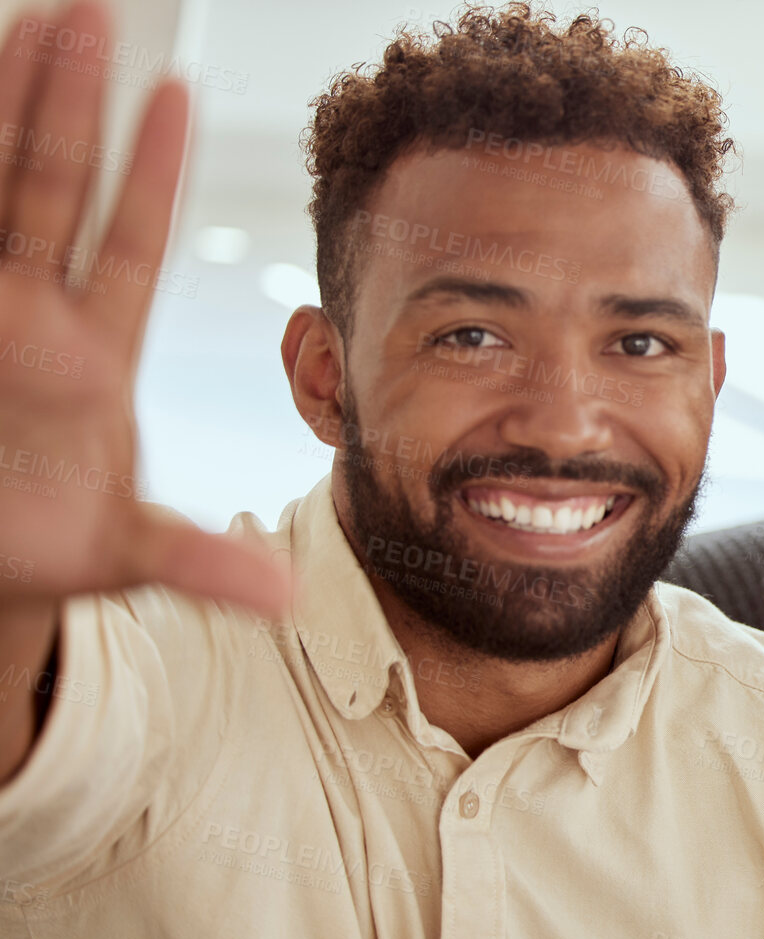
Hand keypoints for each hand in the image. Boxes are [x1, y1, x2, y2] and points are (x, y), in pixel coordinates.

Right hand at [0, 1, 289, 616]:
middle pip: (47, 189)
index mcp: (92, 356)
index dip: (148, 170)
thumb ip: (195, 564)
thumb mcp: (123, 556)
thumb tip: (278, 597)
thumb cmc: (47, 544)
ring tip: (19, 25)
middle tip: (88, 17)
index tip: (174, 92)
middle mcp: (30, 316)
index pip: (127, 241)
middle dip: (62, 106)